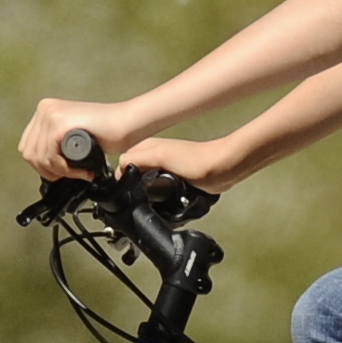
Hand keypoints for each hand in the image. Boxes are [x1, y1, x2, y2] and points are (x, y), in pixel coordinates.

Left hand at [21, 99, 131, 176]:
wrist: (127, 123)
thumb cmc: (107, 132)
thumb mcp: (71, 135)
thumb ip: (54, 143)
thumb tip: (40, 164)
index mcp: (45, 109)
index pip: (28, 146)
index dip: (43, 165)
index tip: (61, 171)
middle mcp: (45, 109)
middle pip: (29, 153)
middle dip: (50, 171)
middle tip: (72, 173)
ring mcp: (51, 114)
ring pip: (38, 158)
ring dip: (60, 171)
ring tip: (80, 172)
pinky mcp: (60, 124)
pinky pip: (51, 157)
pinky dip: (66, 170)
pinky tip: (83, 170)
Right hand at [120, 135, 240, 190]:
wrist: (220, 170)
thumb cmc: (197, 161)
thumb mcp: (159, 156)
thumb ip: (136, 161)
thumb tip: (120, 170)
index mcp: (147, 145)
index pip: (122, 161)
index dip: (122, 174)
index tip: (124, 187)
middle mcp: (154, 153)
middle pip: (132, 171)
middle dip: (132, 183)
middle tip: (135, 193)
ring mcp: (164, 166)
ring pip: (144, 180)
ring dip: (144, 189)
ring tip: (148, 195)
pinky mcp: (175, 177)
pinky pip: (157, 187)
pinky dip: (157, 193)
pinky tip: (161, 197)